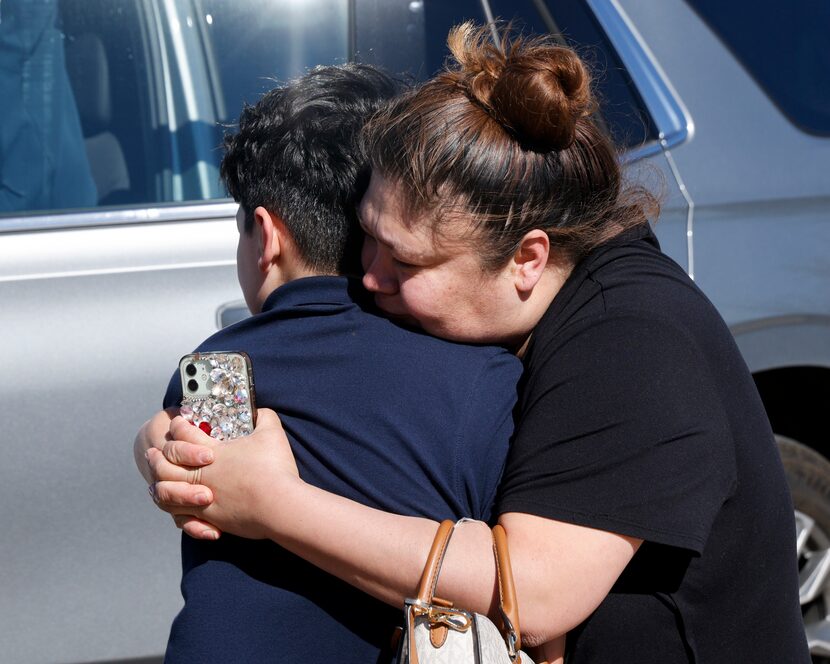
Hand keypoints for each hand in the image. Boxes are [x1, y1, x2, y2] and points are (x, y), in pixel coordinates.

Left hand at [147, 408, 301, 540]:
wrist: (279, 505)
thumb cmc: (275, 468)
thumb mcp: (272, 433)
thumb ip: (264, 417)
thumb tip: (262, 411)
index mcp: (212, 451)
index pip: (185, 433)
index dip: (179, 426)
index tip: (178, 422)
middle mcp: (201, 475)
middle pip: (167, 463)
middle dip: (158, 456)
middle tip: (152, 452)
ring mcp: (203, 499)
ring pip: (167, 492)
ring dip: (159, 485)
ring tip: (154, 482)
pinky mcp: (210, 518)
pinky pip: (181, 516)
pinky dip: (175, 511)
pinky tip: (175, 509)